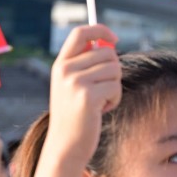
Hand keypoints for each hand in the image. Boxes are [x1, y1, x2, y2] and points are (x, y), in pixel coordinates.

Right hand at [45, 25, 121, 164]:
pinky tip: (101, 110)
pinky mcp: (88, 96)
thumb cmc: (74, 116)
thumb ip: (85, 64)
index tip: (114, 38)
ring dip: (114, 87)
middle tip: (104, 89)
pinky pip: (115, 86)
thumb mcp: (72, 86)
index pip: (80, 33)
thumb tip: (109, 43)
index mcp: (60, 64)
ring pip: (114, 69)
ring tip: (100, 102)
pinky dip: (114, 99)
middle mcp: (65, 70)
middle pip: (106, 52)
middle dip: (113, 70)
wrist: (65, 146)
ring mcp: (75, 82)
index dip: (100, 30)